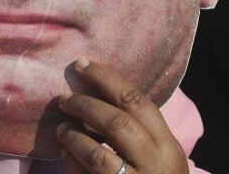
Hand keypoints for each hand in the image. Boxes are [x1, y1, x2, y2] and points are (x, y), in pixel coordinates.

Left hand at [55, 58, 188, 173]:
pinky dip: (73, 163)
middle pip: (116, 123)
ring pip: (98, 155)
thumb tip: (98, 92)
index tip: (82, 64)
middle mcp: (156, 164)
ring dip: (74, 136)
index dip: (106, 78)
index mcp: (167, 146)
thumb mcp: (160, 156)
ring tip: (61, 128)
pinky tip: (65, 154)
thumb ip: (139, 130)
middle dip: (85, 105)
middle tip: (64, 98)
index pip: (137, 101)